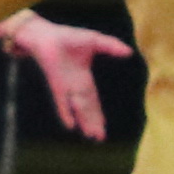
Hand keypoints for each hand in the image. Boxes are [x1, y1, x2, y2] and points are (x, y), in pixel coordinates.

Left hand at [0, 13, 126, 140]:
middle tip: (99, 138)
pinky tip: (70, 125)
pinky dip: (66, 112)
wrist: (44, 35)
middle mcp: (74, 86)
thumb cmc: (65, 37)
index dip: (97, 113)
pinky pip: (62, 100)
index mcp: (82, 78)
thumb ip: (111, 46)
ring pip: (78, 107)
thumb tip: (129, 53)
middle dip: (93, 122)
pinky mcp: (57, 82)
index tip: (103, 126)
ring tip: (92, 136)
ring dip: (85, 121)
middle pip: (86, 107)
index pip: (92, 99)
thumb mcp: (94, 41)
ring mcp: (65, 85)